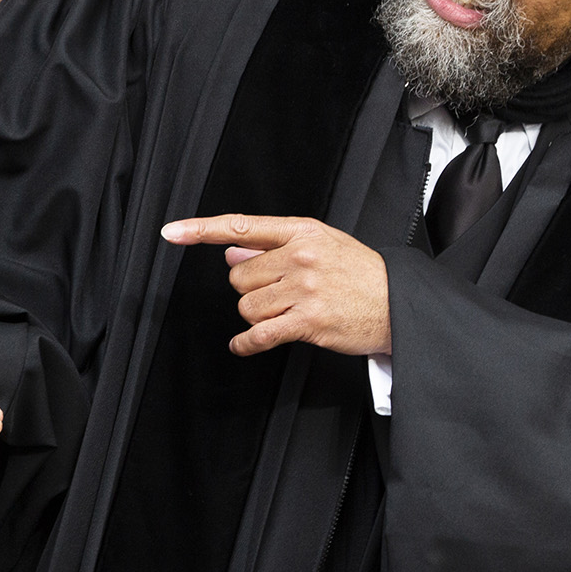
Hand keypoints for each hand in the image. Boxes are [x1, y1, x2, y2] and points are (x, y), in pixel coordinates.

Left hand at [161, 214, 389, 357]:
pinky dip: (246, 343)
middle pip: (238, 277)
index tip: (171, 231)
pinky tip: (244, 344)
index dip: (201, 229)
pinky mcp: (308, 322)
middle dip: (250, 289)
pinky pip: (260, 335)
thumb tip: (231, 251)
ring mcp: (304, 289)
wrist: (399, 303)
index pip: (241, 226)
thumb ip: (275, 246)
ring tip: (285, 312)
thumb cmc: (361, 274)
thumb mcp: (322, 244)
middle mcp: (300, 257)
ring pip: (247, 306)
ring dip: (257, 315)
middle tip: (277, 293)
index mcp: (301, 232)